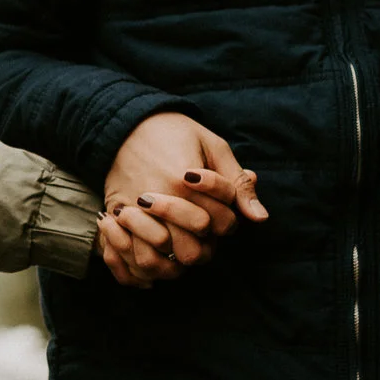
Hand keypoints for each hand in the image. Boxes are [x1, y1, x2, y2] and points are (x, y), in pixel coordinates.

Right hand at [96, 111, 267, 288]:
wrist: (125, 123)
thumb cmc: (176, 132)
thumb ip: (238, 183)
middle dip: (209, 237)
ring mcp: (137, 212)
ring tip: (186, 234)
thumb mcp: (214, 147)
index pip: (223, 223)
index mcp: (187, 182)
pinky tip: (165, 240)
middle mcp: (162, 200)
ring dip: (184, 250)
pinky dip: (156, 255)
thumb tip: (260, 218)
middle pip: (198, 246)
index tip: (221, 202)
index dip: (229, 217)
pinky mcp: (119, 216)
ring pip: (170, 256)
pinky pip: (140, 253)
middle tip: (205, 221)